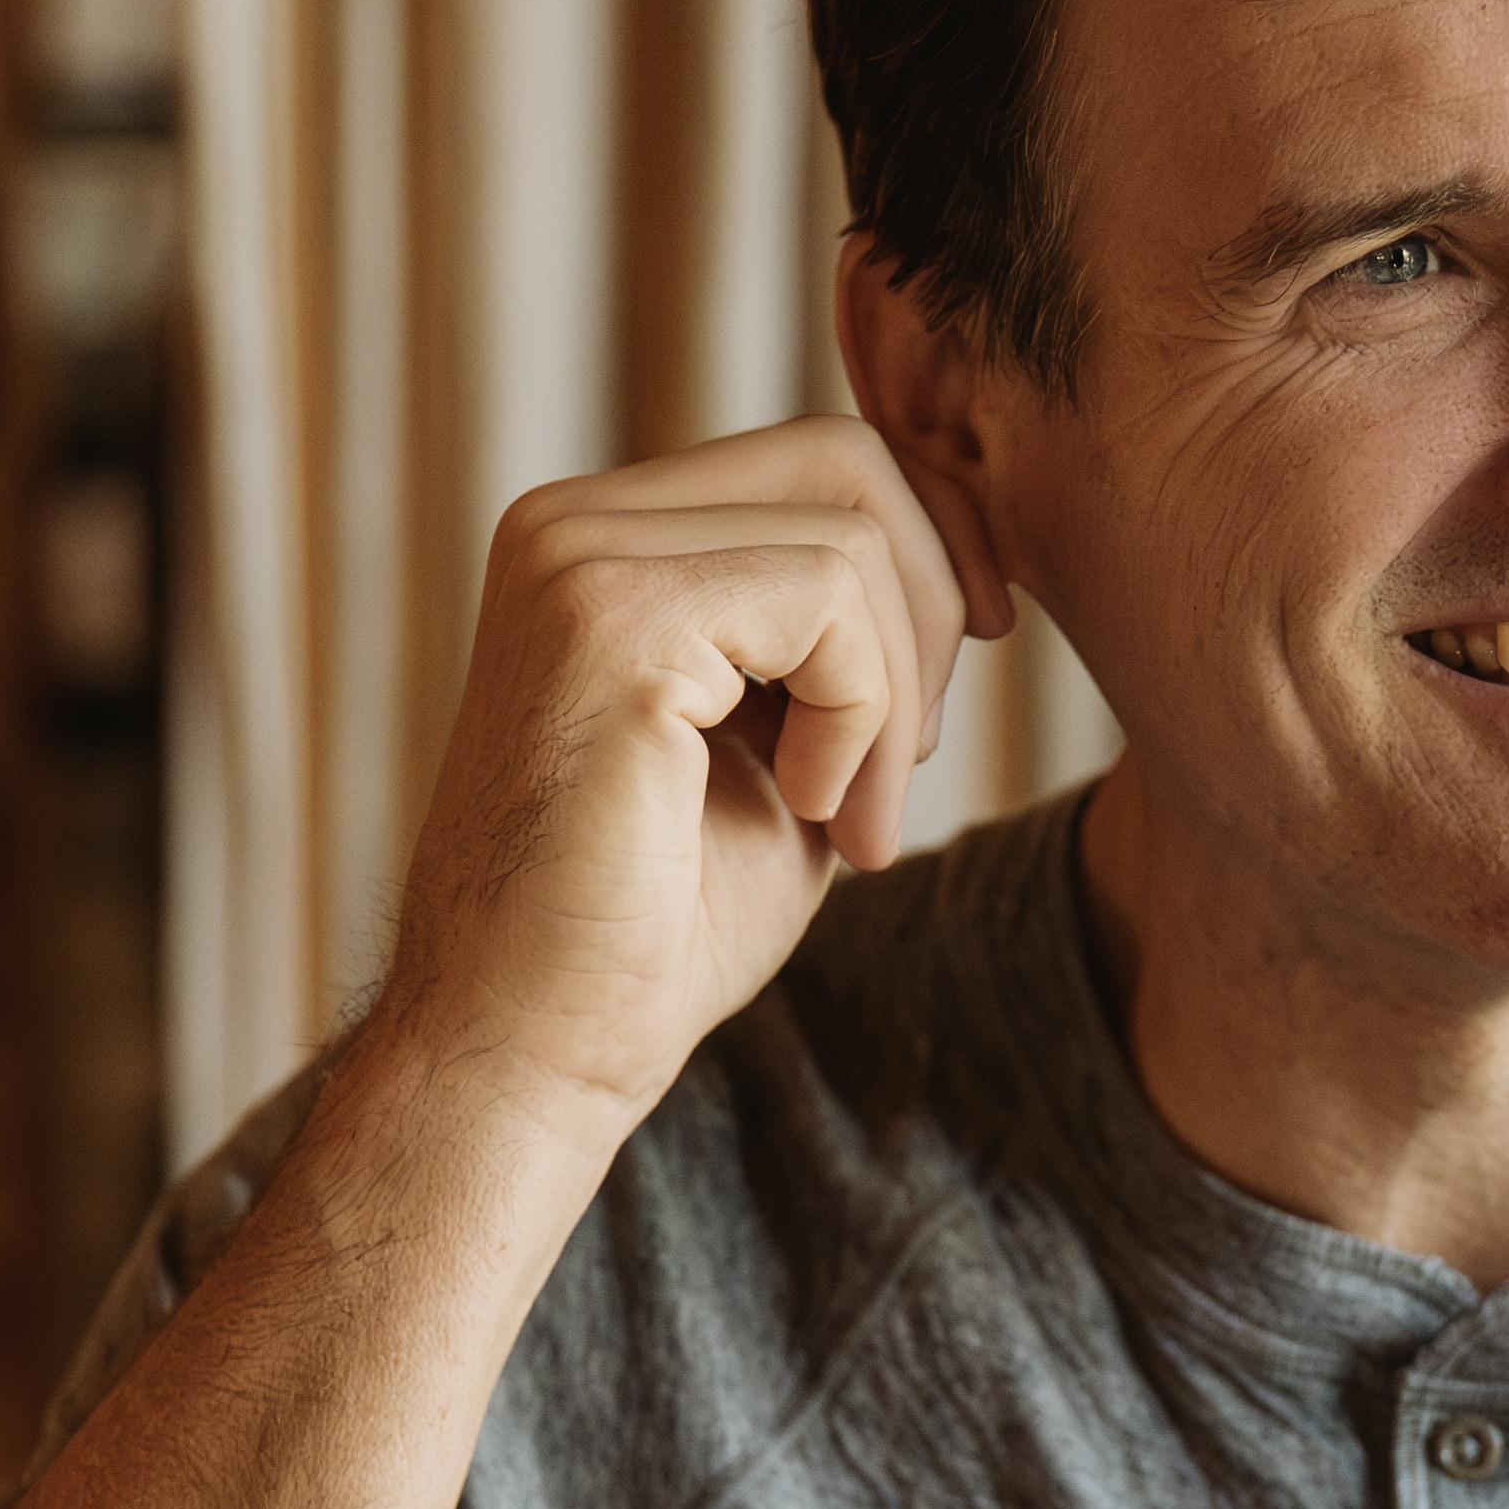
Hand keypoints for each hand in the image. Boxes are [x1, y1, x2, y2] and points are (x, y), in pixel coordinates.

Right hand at [376, 416, 977, 1133]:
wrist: (538, 1050)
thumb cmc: (658, 926)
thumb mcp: (788, 745)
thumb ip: (845, 641)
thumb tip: (970, 554)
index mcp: (604, 541)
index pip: (823, 459)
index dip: (933, 553)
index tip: (947, 688)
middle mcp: (573, 523)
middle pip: (847, 458)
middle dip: (933, 605)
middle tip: (908, 760)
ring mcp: (579, 556)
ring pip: (853, 535)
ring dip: (898, 696)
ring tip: (848, 818)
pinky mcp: (610, 615)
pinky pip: (828, 598)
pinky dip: (860, 717)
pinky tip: (807, 811)